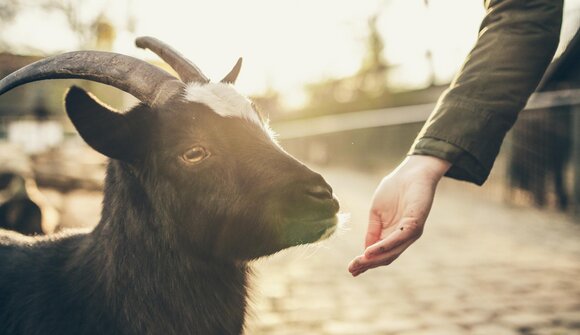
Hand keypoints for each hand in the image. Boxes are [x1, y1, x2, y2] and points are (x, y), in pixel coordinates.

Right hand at [348, 155, 450, 275]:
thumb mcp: (376, 213)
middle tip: (352, 269)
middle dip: (367, 264)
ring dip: (374, 259)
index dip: (365, 263)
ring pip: (392, 252)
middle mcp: (403, 238)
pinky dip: (383, 246)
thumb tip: (365, 251)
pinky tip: (370, 250)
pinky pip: (398, 239)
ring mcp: (410, 233)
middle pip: (385, 258)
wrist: (410, 173)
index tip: (350, 269)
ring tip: (359, 262)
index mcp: (392, 235)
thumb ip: (372, 231)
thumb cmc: (394, 189)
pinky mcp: (415, 224)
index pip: (379, 255)